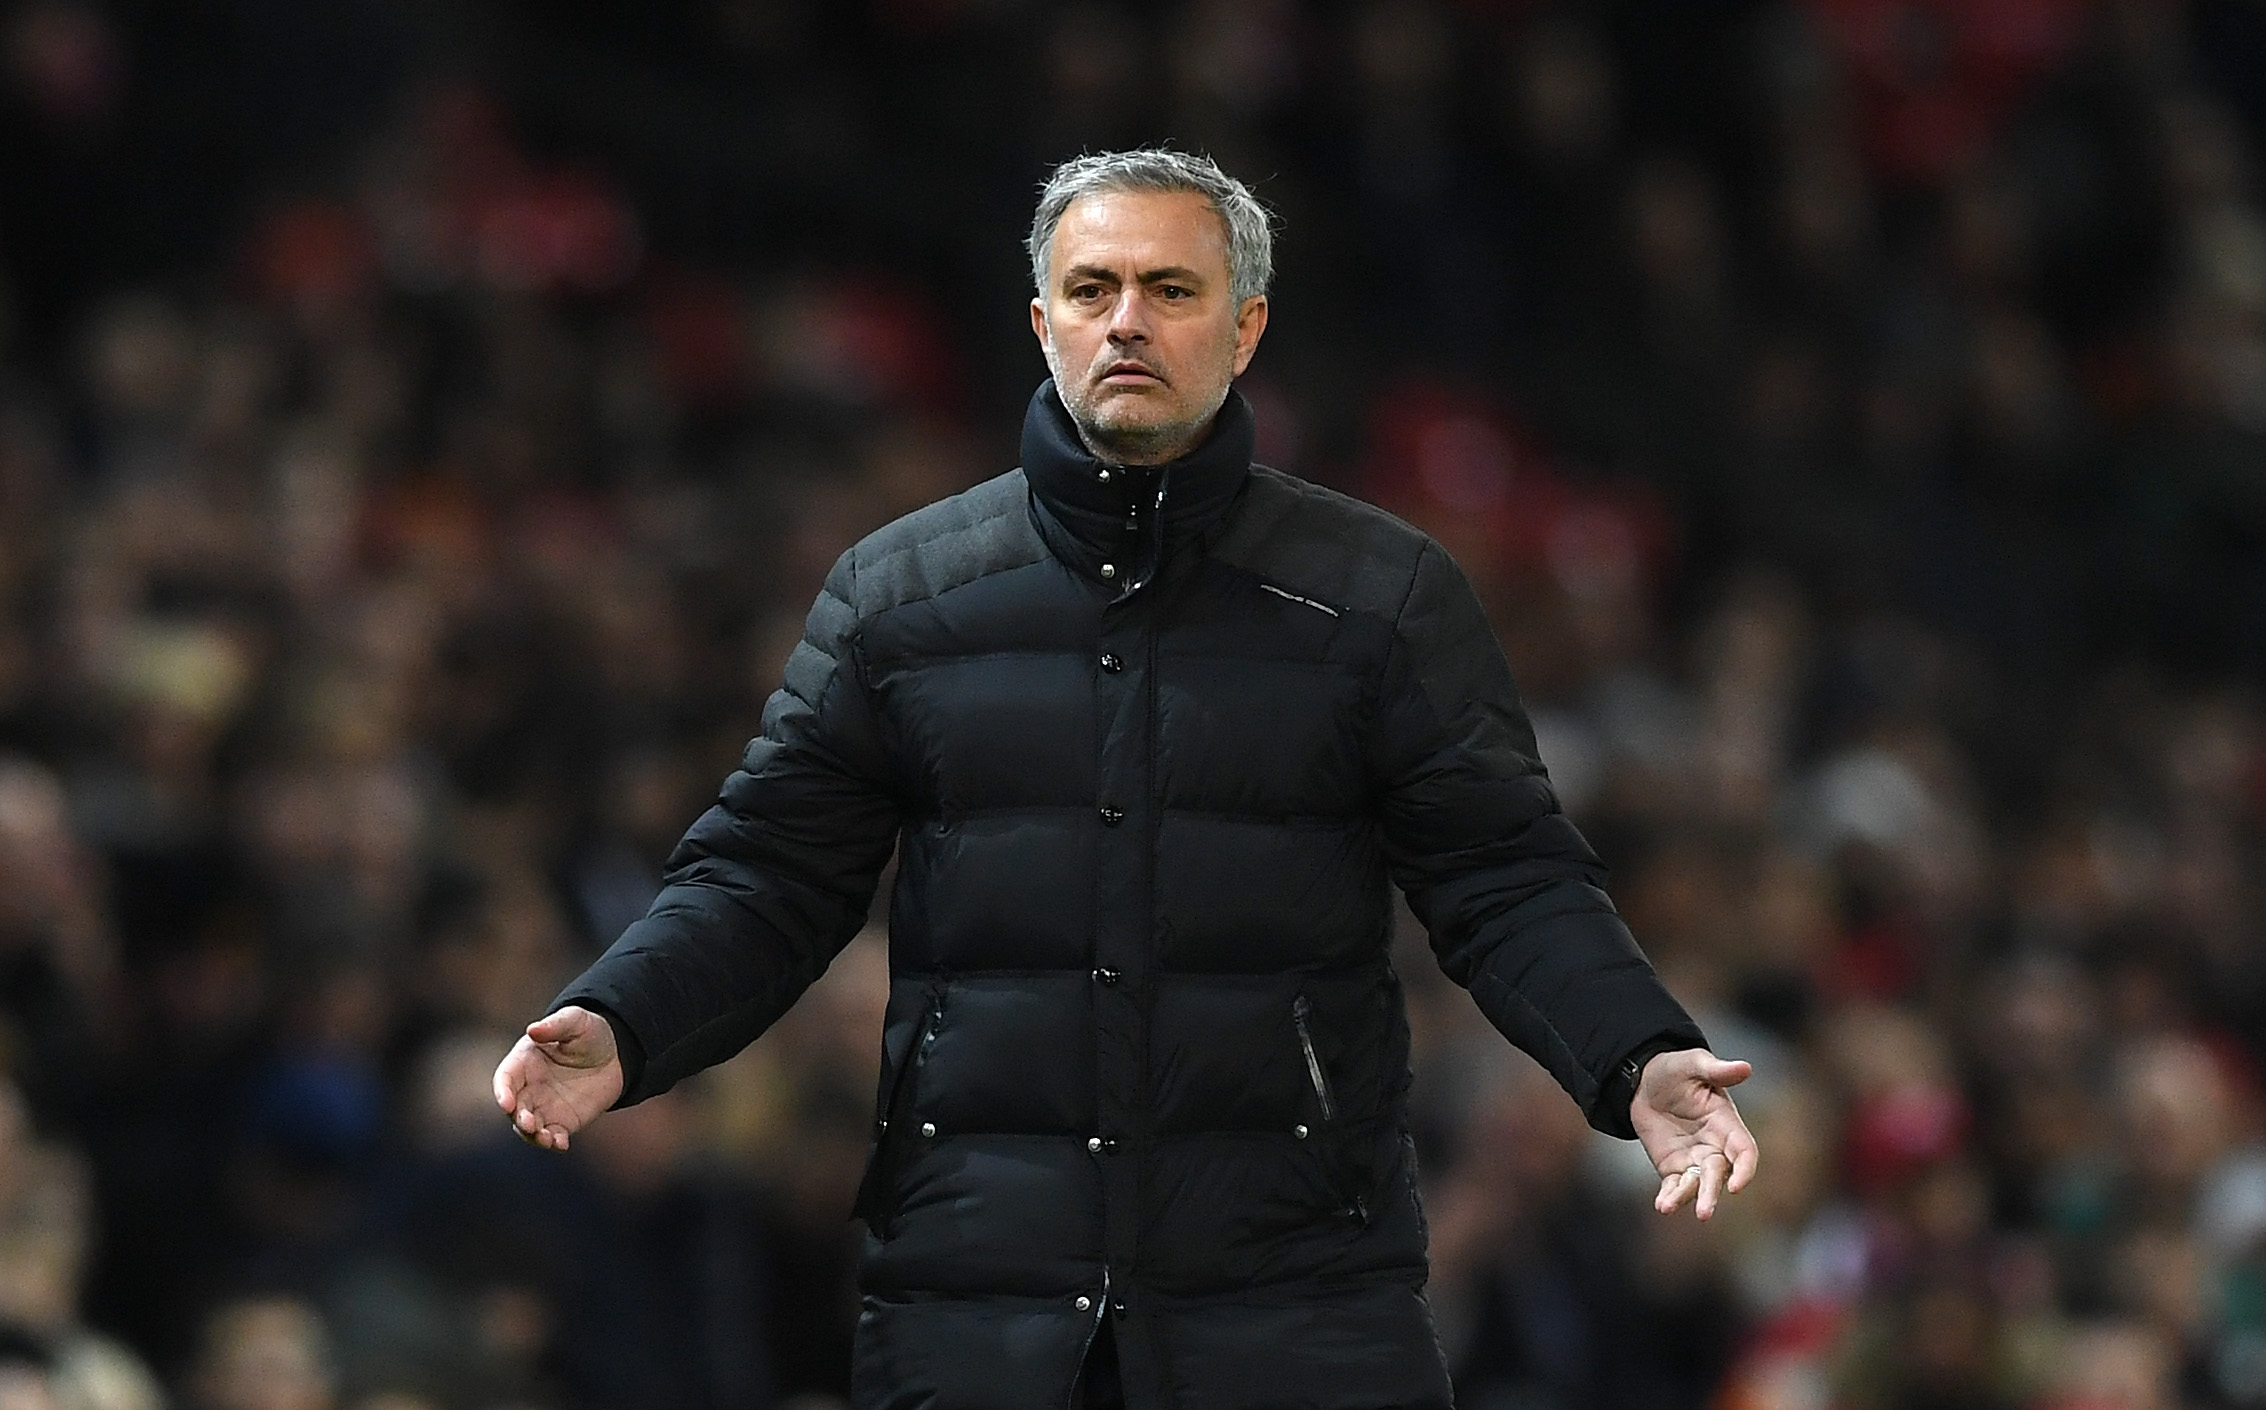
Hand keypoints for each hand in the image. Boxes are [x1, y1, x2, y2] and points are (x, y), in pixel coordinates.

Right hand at [492, 1006, 624, 1151]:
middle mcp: (528, 1087)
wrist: (616, 1054)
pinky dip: (553, 1142)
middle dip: (519, 1118)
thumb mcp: (575, 1021)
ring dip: (533, 1135)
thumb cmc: (589, 1032)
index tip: (507, 1102)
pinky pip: (553, 1136)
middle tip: (529, 1123)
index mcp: (523, 1061)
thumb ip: (556, 1025)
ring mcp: (544, 1107)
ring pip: (528, 1127)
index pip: (505, 1079)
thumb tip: (533, 1029)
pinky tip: (561, 1144)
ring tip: (545, 1138)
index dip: (502, 1091)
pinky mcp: (562, 1122)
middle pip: (514, 1108)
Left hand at [1630, 1048, 1757, 1220]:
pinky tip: (1662, 1206)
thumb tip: (1745, 1067)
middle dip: (1712, 1193)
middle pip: (1720, 1175)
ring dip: (1689, 1199)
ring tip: (1669, 1207)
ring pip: (1697, 1185)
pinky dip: (1669, 1197)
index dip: (1745, 1169)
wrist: (1643, 1080)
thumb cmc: (1676, 1069)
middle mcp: (1715, 1146)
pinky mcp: (1673, 1166)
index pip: (1744, 1151)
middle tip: (1704, 1213)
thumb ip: (1717, 1070)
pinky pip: (1674, 1186)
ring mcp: (1694, 1159)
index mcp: (1727, 1123)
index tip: (1737, 1186)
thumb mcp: (1694, 1063)